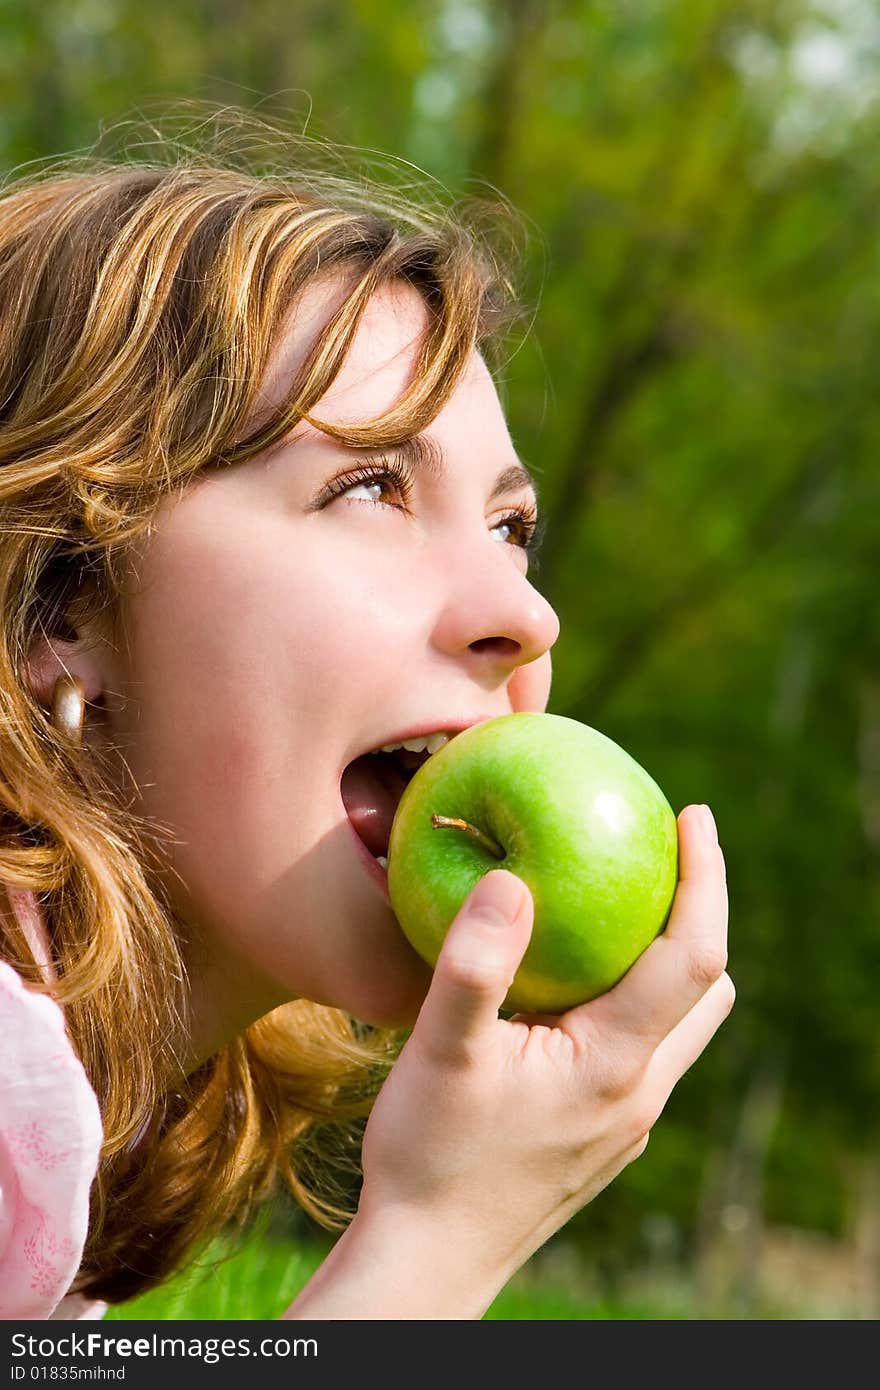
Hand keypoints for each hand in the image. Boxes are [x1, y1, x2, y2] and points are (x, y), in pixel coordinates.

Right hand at [287, 802, 731, 1318]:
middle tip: (658, 851)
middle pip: (706, 990)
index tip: (694, 816)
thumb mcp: (440, 1053)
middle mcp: (639, 1093)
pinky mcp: (603, 1136)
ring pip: (679, 1027)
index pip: (692, 957)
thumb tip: (513, 880)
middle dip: (698, 915)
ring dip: (667, 962)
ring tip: (617, 910)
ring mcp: (626, 1121)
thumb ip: (475, 966)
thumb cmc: (430, 1157)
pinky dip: (633, 1000)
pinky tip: (573, 987)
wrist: (428, 1261)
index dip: (705, 880)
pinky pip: (644, 1051)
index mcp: (615, 1064)